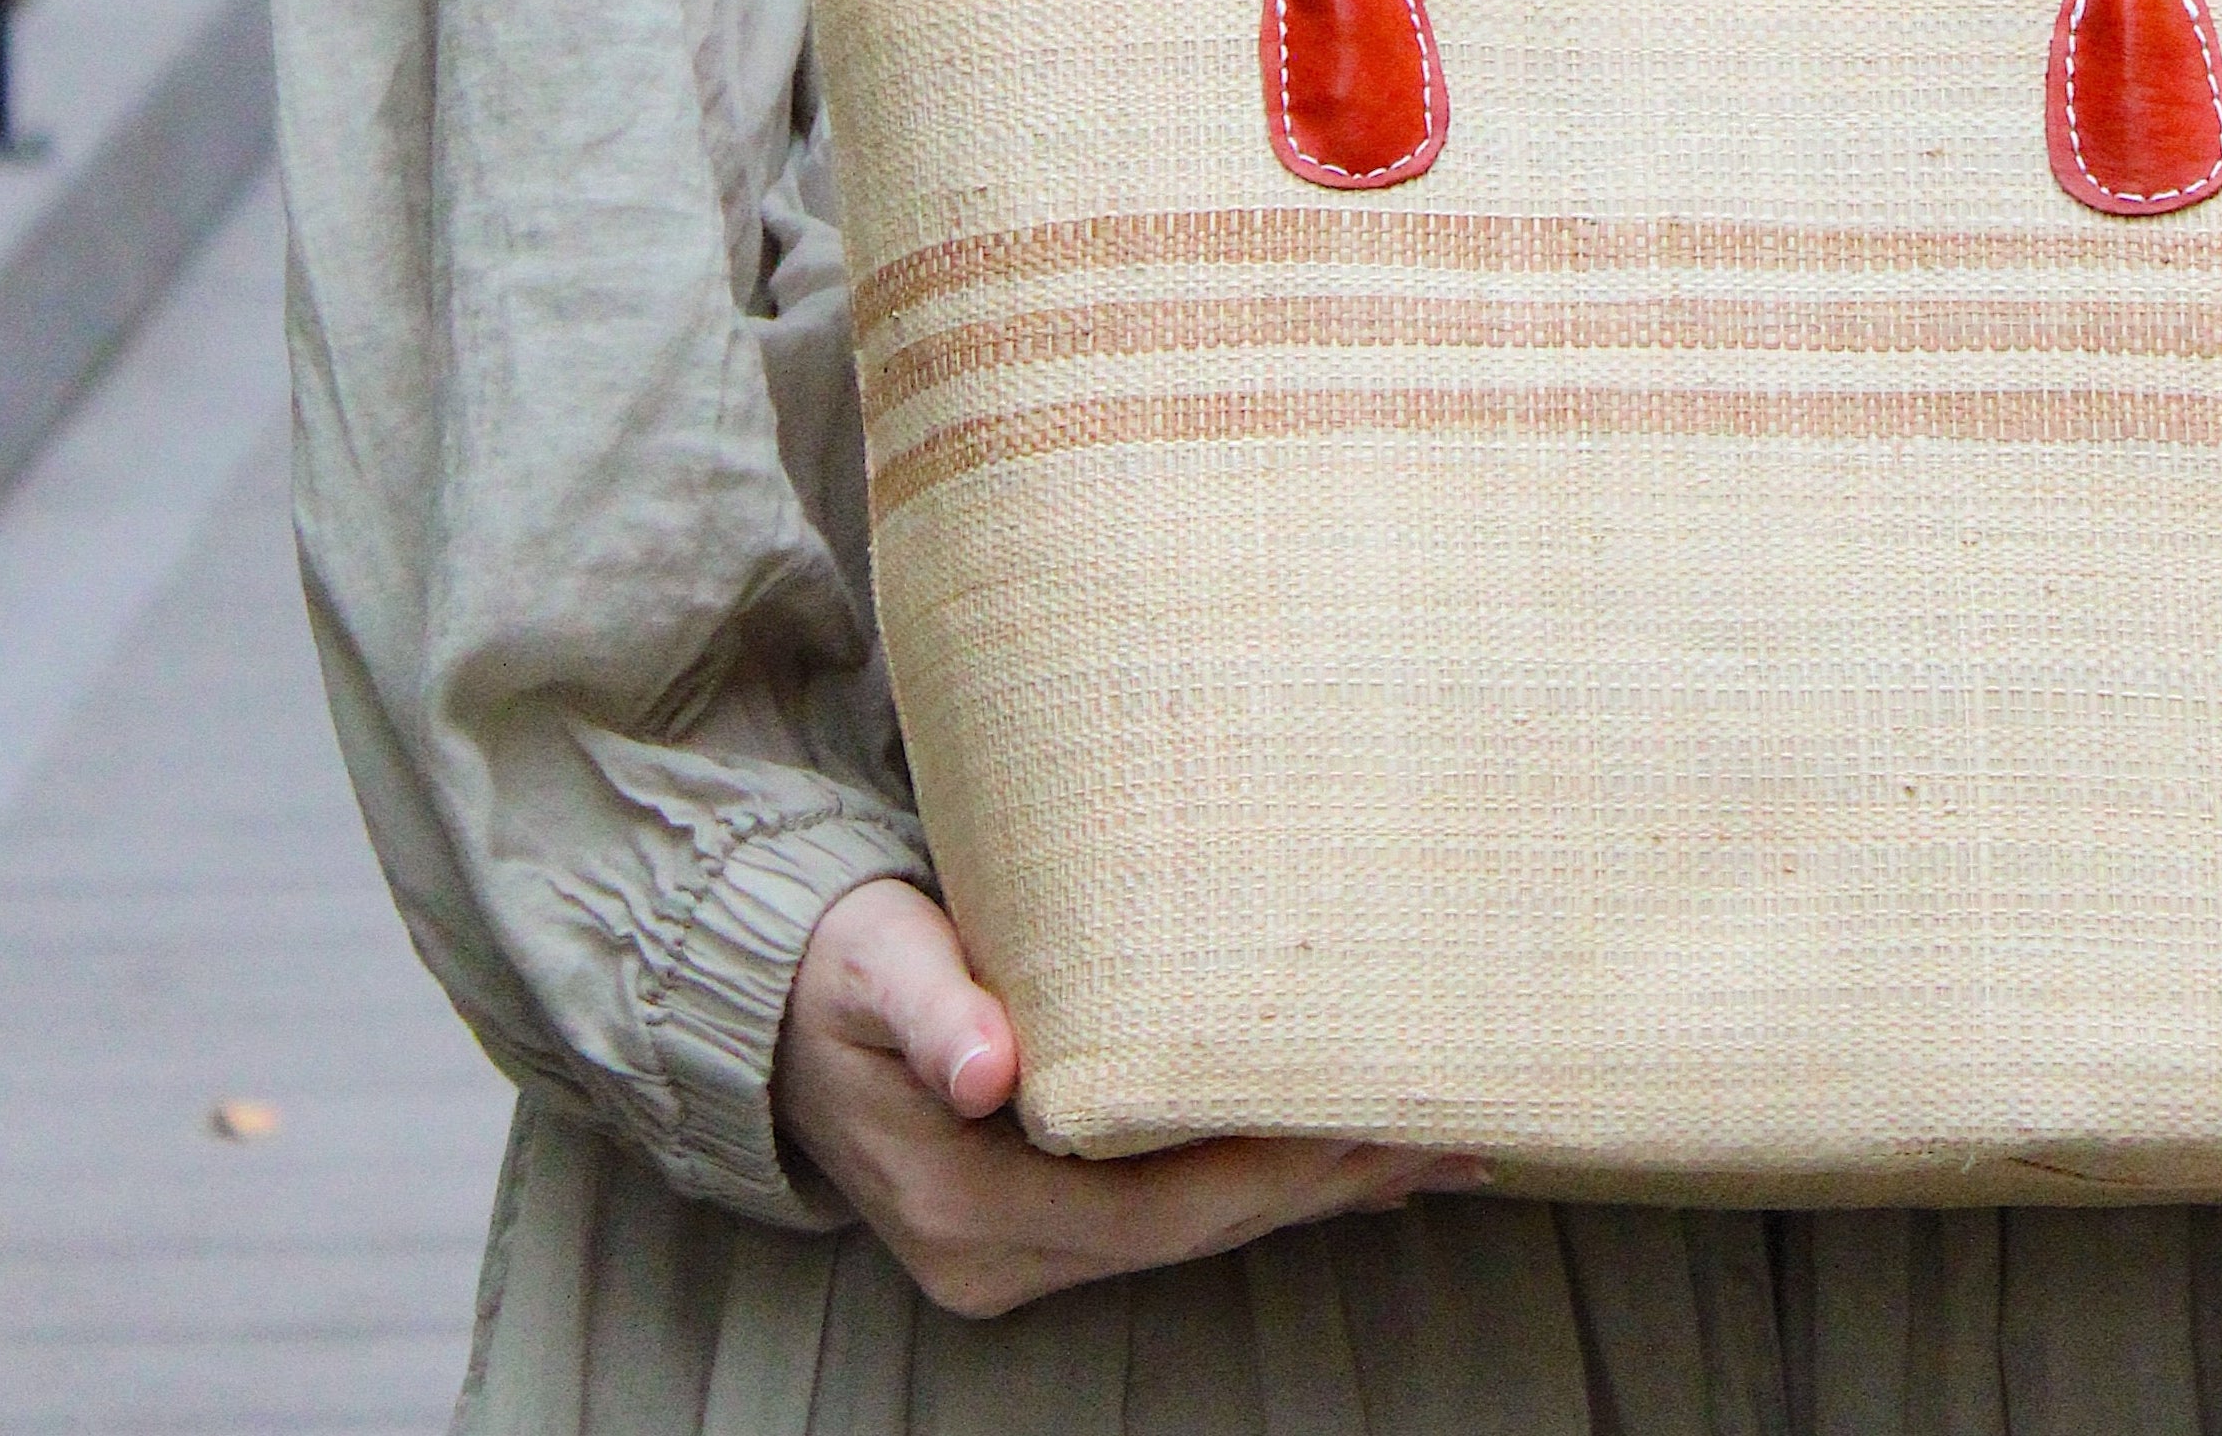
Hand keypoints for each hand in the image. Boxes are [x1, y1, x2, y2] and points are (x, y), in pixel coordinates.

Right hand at [775, 879, 1482, 1319]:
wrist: (766, 1011)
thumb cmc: (835, 965)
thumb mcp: (873, 965)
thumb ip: (934, 1009)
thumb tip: (988, 1072)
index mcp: (972, 1211)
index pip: (1163, 1207)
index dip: (1277, 1169)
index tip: (1381, 1121)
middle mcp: (1002, 1257)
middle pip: (1198, 1230)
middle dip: (1328, 1184)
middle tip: (1455, 1135)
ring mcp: (1019, 1252)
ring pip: (1194, 1229)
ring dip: (1309, 1188)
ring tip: (1431, 1148)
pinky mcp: (1037, 1223)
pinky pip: (1169, 1211)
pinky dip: (1256, 1182)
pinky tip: (1338, 1163)